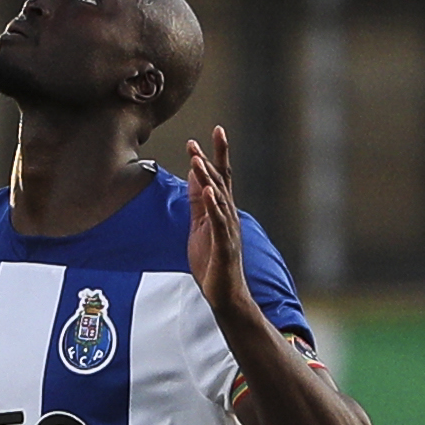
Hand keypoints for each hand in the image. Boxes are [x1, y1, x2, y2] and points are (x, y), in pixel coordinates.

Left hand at [187, 126, 253, 315]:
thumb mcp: (199, 224)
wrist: (225, 294)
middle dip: (214, 157)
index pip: (221, 176)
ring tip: (199, 158)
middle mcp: (229, 215)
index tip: (216, 129)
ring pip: (220, 198)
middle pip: (223, 181)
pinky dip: (214, 205)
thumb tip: (194, 173)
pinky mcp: (224, 245)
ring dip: (210, 177)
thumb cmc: (212, 260)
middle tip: (210, 133)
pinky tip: (209, 191)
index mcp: (221, 210)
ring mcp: (228, 230)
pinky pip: (219, 222)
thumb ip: (198, 200)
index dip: (217, 153)